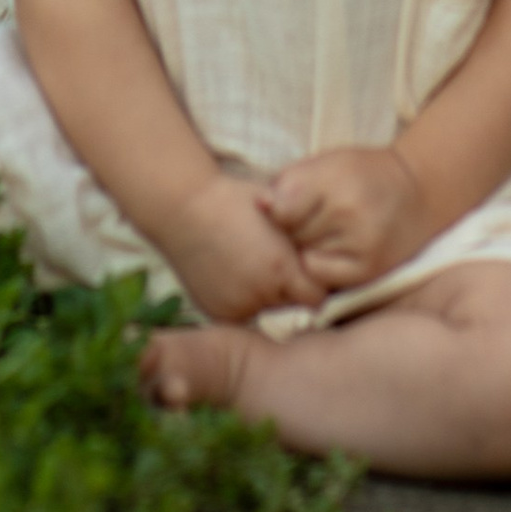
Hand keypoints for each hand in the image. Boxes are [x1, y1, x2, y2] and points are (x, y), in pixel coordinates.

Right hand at [154, 172, 327, 325]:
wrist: (182, 205)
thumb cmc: (234, 199)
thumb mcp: (278, 213)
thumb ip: (302, 242)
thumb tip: (328, 263)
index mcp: (280, 269)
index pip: (317, 296)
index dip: (314, 281)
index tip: (307, 267)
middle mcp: (260, 294)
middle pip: (291, 304)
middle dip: (288, 287)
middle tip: (270, 260)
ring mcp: (236, 306)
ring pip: (265, 308)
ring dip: (264, 294)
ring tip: (247, 262)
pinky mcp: (217, 312)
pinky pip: (240, 311)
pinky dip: (240, 298)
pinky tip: (230, 271)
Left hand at [259, 142, 435, 293]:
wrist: (417, 193)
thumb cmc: (361, 174)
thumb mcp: (326, 162)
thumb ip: (289, 181)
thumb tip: (258, 204)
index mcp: (334, 178)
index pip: (281, 208)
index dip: (277, 209)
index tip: (285, 206)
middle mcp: (348, 211)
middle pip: (291, 233)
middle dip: (291, 229)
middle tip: (309, 219)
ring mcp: (360, 243)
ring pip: (304, 255)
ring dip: (305, 248)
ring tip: (324, 233)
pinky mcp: (368, 269)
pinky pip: (321, 276)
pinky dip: (319, 267)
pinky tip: (331, 252)